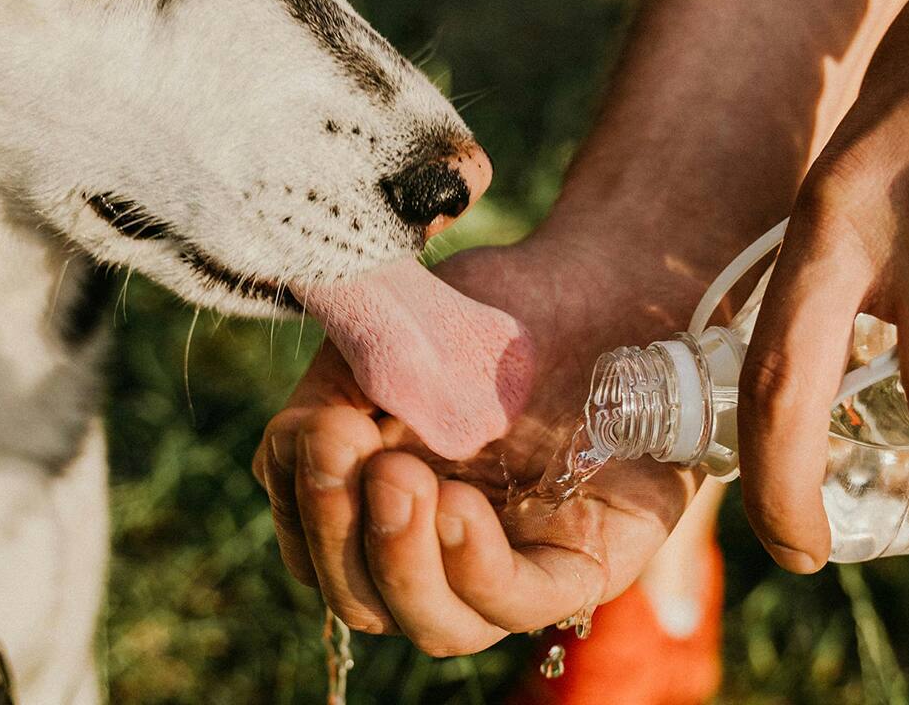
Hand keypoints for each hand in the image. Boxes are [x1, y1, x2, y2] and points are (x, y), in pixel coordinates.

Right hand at [252, 231, 705, 655]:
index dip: (301, 504)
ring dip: (399, 561)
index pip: (315, 545)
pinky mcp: (580, 564)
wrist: (608, 284)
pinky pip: (518, 605)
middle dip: (338, 533)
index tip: (312, 430)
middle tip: (344, 448)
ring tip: (403, 480)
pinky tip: (457, 508)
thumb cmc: (497, 311)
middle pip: (362, 596)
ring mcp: (510, 564)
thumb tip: (300, 443)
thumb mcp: (397, 334)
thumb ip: (337, 386)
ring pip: (434, 624)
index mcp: (383, 498)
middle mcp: (441, 546)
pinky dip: (474, 568)